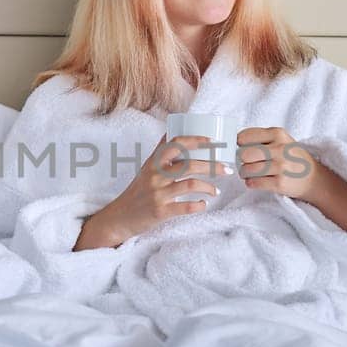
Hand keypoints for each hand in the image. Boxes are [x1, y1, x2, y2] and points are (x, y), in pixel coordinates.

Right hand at [75, 134, 229, 249]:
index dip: (197, 140)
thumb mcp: (146, 168)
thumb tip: (171, 130)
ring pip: (191, 185)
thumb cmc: (137, 190)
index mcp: (154, 162)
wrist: (120, 217)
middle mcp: (155, 175)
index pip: (176, 144)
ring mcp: (158, 194)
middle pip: (189, 164)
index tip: (214, 142)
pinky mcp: (160, 211)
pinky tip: (203, 204)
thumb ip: (159, 151)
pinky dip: (199, 205)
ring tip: (216, 191)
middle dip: (212, 166)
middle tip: (227, 169)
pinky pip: (186, 207)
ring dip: (209, 187)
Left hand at [237, 126, 346, 230]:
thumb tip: (234, 140)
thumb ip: (262, 138)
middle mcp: (279, 148)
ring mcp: (280, 166)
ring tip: (249, 173)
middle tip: (245, 162)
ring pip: (246, 169)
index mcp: (278, 134)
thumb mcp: (282, 140)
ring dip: (244, 173)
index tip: (239, 148)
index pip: (245, 136)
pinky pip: (253, 183)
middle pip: (243, 154)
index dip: (238, 144)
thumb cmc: (293, 157)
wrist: (314, 178)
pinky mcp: (279, 183)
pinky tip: (255, 181)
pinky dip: (250, 183)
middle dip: (240, 160)